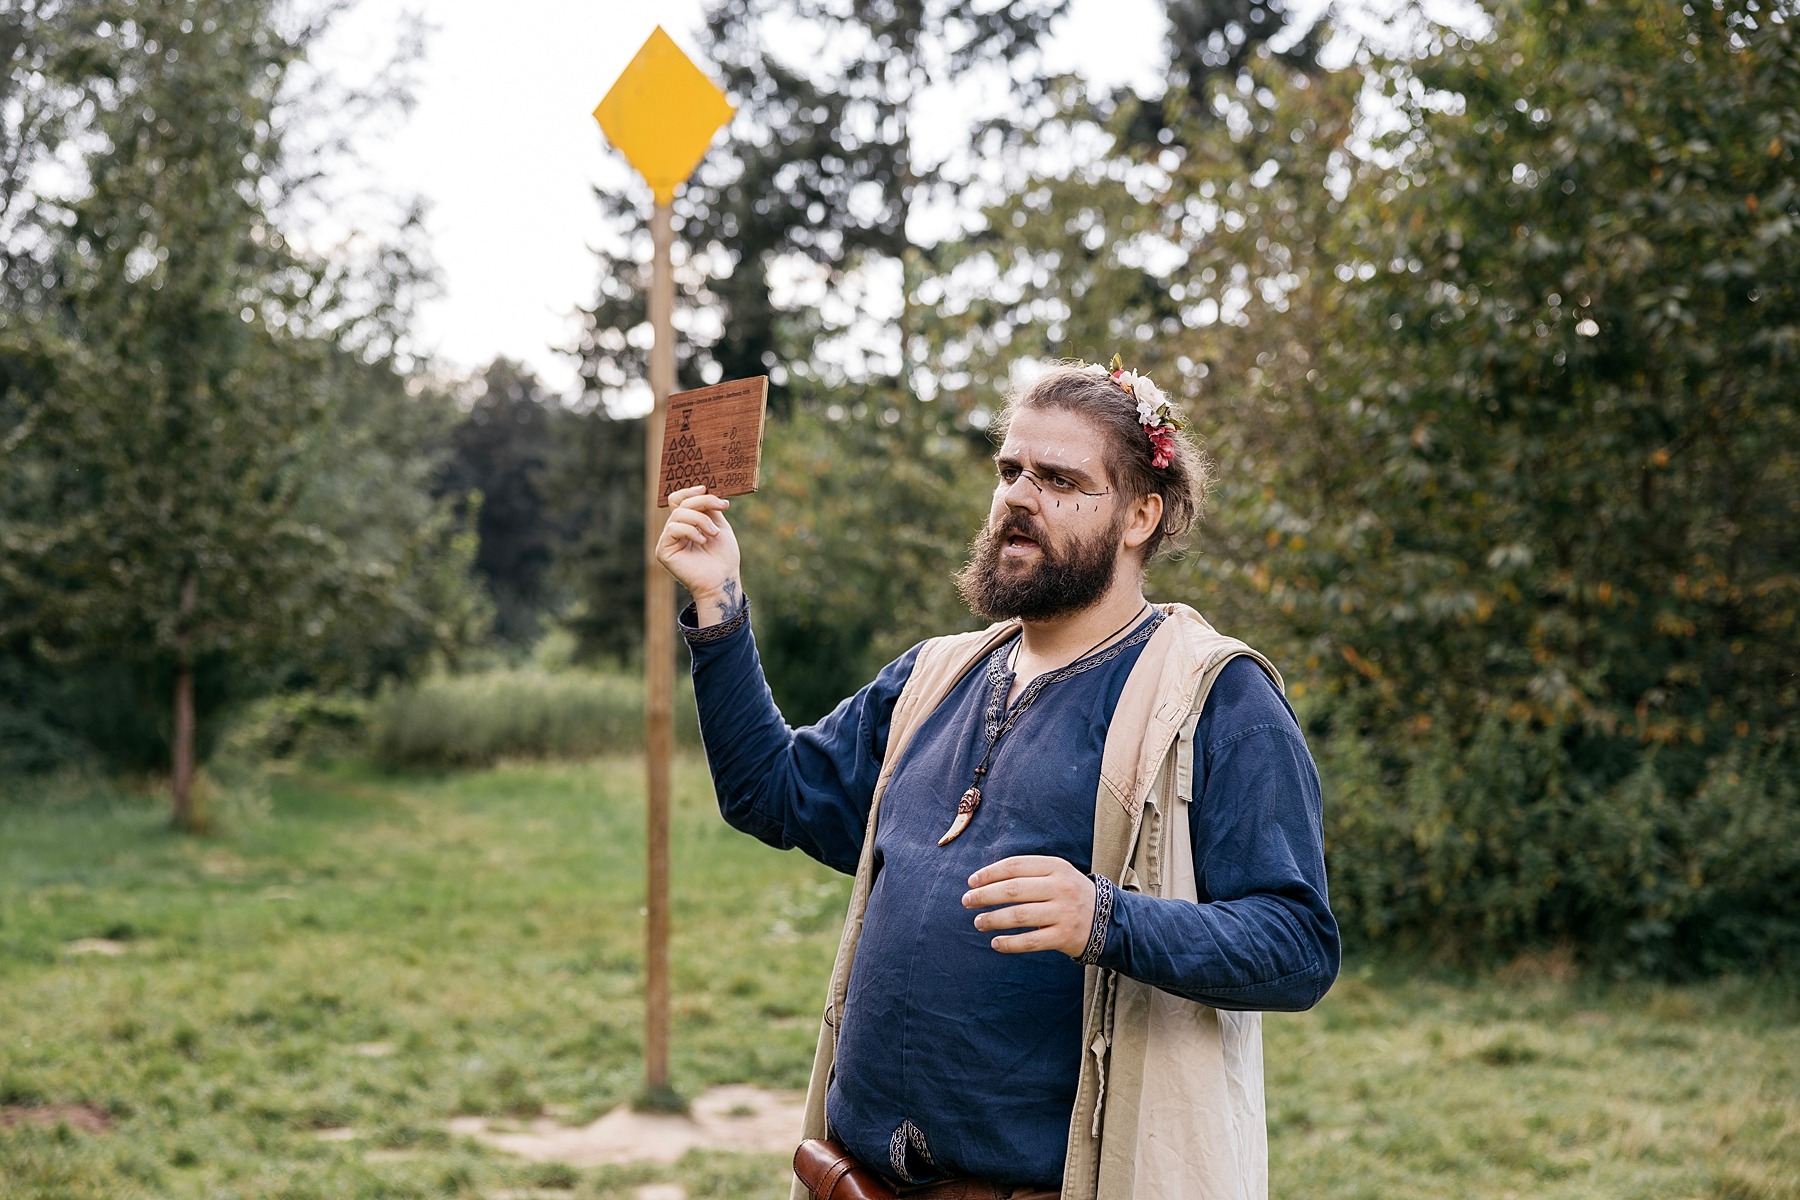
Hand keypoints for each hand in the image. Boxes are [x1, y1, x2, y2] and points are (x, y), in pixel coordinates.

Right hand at [654, 486, 743, 625]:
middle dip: (702, 502)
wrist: (723, 579)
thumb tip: (702, 489)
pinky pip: (673, 529)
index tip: (706, 488)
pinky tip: (702, 541)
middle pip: (680, 503)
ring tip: (714, 533)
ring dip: (701, 519)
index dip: (690, 491)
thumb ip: (708, 508)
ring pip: (678, 514)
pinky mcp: (663, 550)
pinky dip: (690, 531)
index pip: (678, 499)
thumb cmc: (724, 556)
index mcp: (686, 523)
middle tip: (722, 507)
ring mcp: (668, 540)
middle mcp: (674, 530)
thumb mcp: (719, 524)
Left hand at [962, 855, 1096, 957]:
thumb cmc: (1070, 894)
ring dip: (993, 919)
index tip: (971, 882)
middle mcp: (1061, 888)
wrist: (1108, 920)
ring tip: (978, 922)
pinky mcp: (1064, 937)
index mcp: (1056, 867)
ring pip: (1019, 916)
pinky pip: (1030, 942)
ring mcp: (1064, 913)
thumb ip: (1028, 873)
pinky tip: (995, 943)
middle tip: (967, 901)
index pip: (1015, 866)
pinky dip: (1009, 943)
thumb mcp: (1056, 874)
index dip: (989, 873)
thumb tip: (985, 879)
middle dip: (984, 896)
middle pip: (1013, 890)